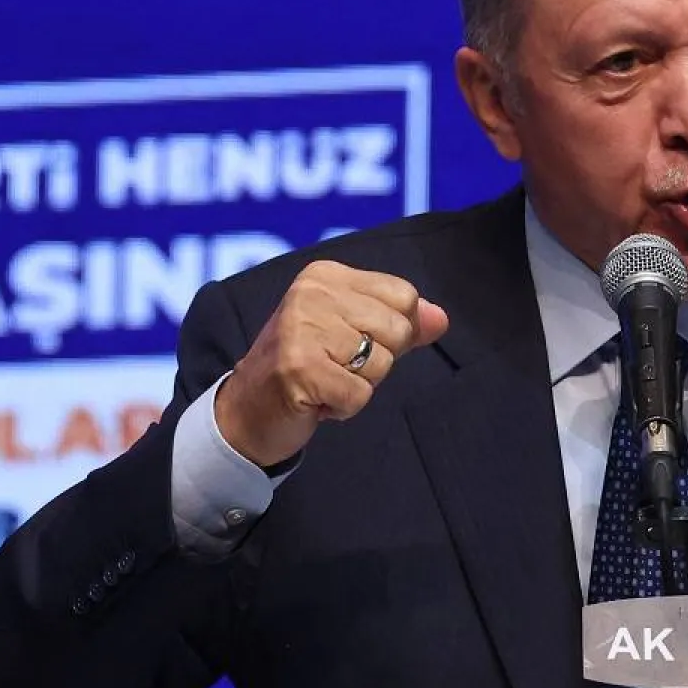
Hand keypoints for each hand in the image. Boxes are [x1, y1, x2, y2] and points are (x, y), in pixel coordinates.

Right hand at [215, 261, 448, 466]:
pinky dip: (345, 407)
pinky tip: (316, 399)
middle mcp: (311, 293)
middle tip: (336, 365)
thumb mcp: (354, 333)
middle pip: (398, 329)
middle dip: (377, 361)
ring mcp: (301, 329)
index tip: (351, 342)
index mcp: (326, 275)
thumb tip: (441, 319)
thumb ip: (401, 322)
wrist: (247, 411)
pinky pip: (360, 394)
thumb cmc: (307, 367)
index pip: (404, 296)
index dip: (393, 331)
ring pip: (382, 364)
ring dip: (359, 385)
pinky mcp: (299, 368)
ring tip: (325, 380)